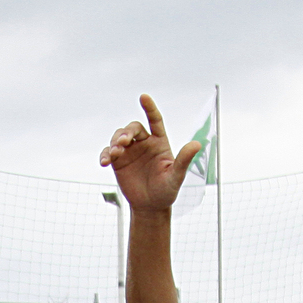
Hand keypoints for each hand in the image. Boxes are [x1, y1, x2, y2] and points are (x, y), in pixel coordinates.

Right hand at [100, 95, 201, 213]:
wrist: (150, 206)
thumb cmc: (166, 191)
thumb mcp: (176, 176)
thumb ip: (184, 160)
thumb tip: (197, 144)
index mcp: (159, 142)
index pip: (154, 120)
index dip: (150, 108)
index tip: (143, 97)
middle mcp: (144, 143)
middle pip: (133, 128)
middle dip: (126, 132)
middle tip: (123, 142)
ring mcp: (130, 152)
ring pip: (118, 137)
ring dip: (115, 142)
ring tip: (115, 153)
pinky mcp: (118, 162)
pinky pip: (109, 153)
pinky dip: (105, 155)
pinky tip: (105, 162)